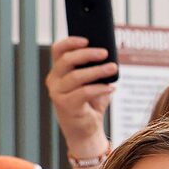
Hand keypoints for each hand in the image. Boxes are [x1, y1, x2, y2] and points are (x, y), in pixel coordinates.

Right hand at [47, 35, 118, 153]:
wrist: (86, 129)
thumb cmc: (91, 101)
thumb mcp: (94, 81)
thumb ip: (96, 67)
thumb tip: (108, 53)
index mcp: (59, 70)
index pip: (58, 50)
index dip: (70, 42)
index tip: (87, 39)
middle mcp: (54, 80)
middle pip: (67, 61)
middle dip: (87, 54)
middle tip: (105, 53)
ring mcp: (57, 93)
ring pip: (76, 76)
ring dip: (97, 71)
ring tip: (114, 68)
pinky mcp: (66, 106)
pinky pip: (84, 92)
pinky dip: (100, 88)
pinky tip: (111, 87)